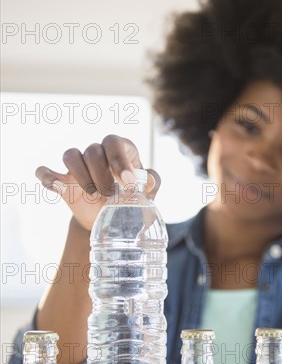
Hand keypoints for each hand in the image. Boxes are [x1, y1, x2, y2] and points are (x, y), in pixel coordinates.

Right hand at [35, 135, 160, 230]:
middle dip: (101, 174)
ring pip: (71, 155)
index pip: (114, 143)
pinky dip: (47, 176)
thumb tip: (149, 180)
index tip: (128, 182)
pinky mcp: (63, 180)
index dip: (119, 160)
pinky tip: (54, 186)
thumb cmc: (132, 199)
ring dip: (81, 175)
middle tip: (110, 195)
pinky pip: (46, 171)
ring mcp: (79, 165)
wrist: (112, 220)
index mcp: (120, 150)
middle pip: (93, 150)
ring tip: (93, 195)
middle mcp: (98, 153)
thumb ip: (153, 183)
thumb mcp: (147, 192)